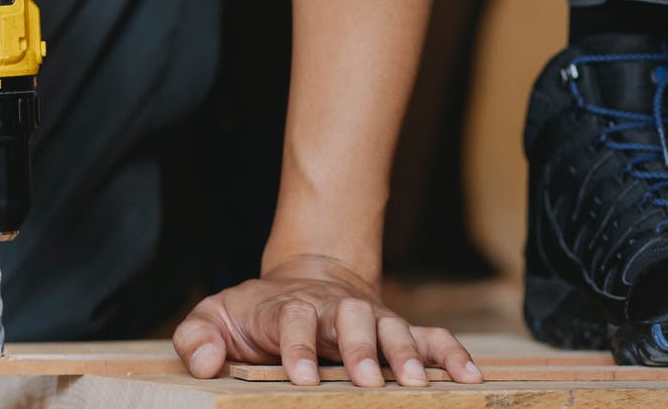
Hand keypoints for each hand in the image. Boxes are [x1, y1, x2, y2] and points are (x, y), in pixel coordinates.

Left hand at [172, 255, 482, 386]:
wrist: (300, 283)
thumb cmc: (252, 314)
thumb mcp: (212, 317)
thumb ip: (198, 337)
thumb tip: (206, 361)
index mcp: (288, 308)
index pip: (293, 322)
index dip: (297, 346)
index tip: (301, 376)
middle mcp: (334, 310)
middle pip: (351, 320)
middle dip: (361, 348)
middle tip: (367, 381)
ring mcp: (370, 318)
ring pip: (394, 327)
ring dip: (406, 353)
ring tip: (418, 384)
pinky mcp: (397, 330)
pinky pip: (430, 337)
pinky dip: (451, 353)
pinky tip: (469, 378)